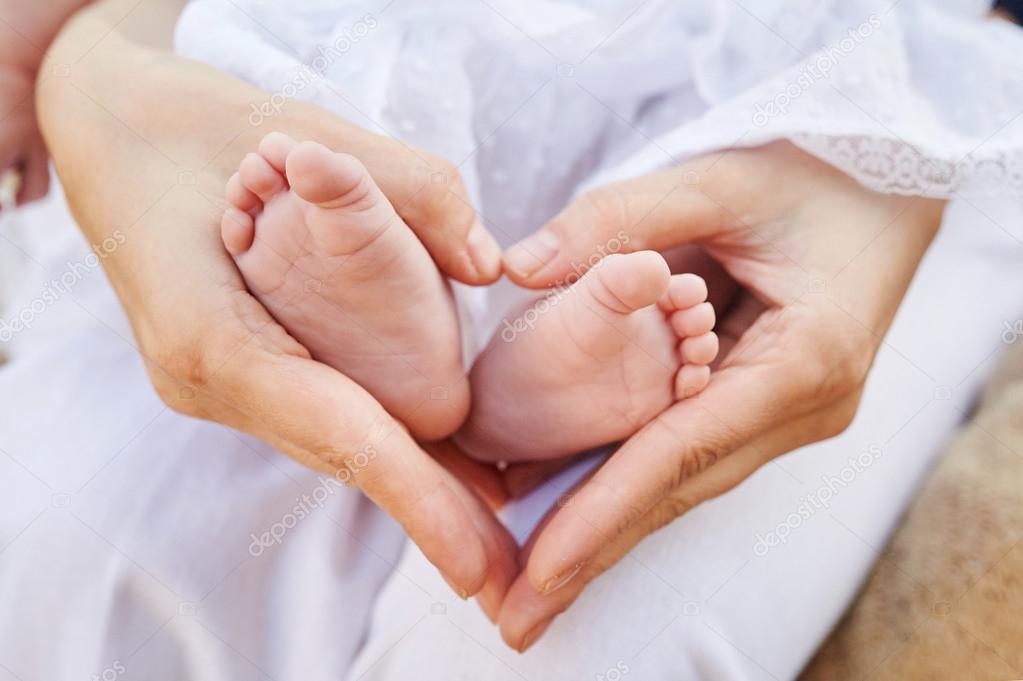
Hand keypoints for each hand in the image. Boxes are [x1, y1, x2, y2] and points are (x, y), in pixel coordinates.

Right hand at [37, 4, 514, 615]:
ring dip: (407, 480)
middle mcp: (207, 379)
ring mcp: (212, 380)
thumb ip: (411, 192)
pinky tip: (432, 462)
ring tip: (485, 528)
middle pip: (339, 455)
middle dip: (426, 509)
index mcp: (213, 336)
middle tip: (504, 571)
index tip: (476, 561)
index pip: (337, 431)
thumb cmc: (195, 121)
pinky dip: (376, 440)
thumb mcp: (307, 132)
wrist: (111, 127)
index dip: (417, 498)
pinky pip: (313, 413)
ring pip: (327, 441)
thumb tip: (489, 264)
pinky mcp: (229, 367)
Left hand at [496, 141, 944, 648]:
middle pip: (683, 488)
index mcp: (805, 358)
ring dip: (610, 528)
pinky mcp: (768, 403)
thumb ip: (624, 219)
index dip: (608, 510)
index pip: (686, 448)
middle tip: (520, 611)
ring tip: (537, 579)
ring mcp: (790, 412)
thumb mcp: (723, 179)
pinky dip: (632, 484)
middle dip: (597, 548)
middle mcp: (802, 405)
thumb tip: (523, 266)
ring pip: (685, 481)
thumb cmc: (821, 175)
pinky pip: (691, 452)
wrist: (888, 183)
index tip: (544, 566)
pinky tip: (580, 510)